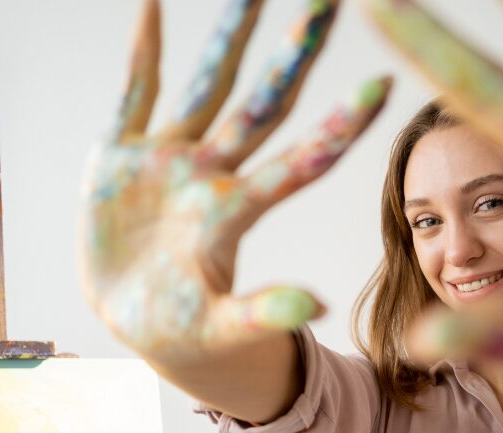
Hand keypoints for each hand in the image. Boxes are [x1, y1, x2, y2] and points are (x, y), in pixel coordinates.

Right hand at [82, 0, 389, 363]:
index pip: (299, 162)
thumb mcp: (227, 329)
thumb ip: (264, 313)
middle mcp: (212, 174)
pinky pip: (134, 94)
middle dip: (294, 53)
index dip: (338, 127)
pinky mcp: (120, 158)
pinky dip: (142, 51)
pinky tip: (151, 2)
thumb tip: (318, 307)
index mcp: (236, 214)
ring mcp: (168, 160)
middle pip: (262, 104)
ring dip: (228, 33)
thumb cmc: (190, 330)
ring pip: (206, 84)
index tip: (382, 87)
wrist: (137, 322)